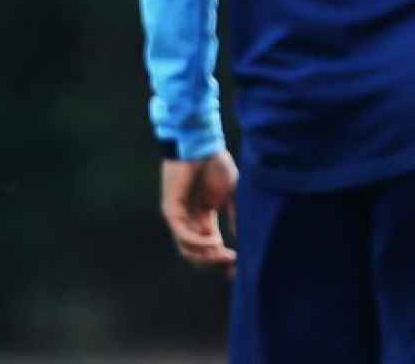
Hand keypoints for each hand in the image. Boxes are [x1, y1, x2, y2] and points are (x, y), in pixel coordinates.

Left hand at [160, 150, 237, 272]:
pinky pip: (182, 234)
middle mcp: (190, 221)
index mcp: (204, 218)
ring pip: (188, 249)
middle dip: (215, 261)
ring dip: (207, 255)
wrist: (200, 145)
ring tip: (224, 253)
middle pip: (198, 253)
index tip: (236, 270)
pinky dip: (198, 241)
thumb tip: (243, 239)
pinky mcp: (171, 210)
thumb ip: (235, 216)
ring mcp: (179, 217)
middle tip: (232, 263)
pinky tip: (213, 240)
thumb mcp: (231, 195)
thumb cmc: (215, 166)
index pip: (210, 247)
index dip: (222, 260)